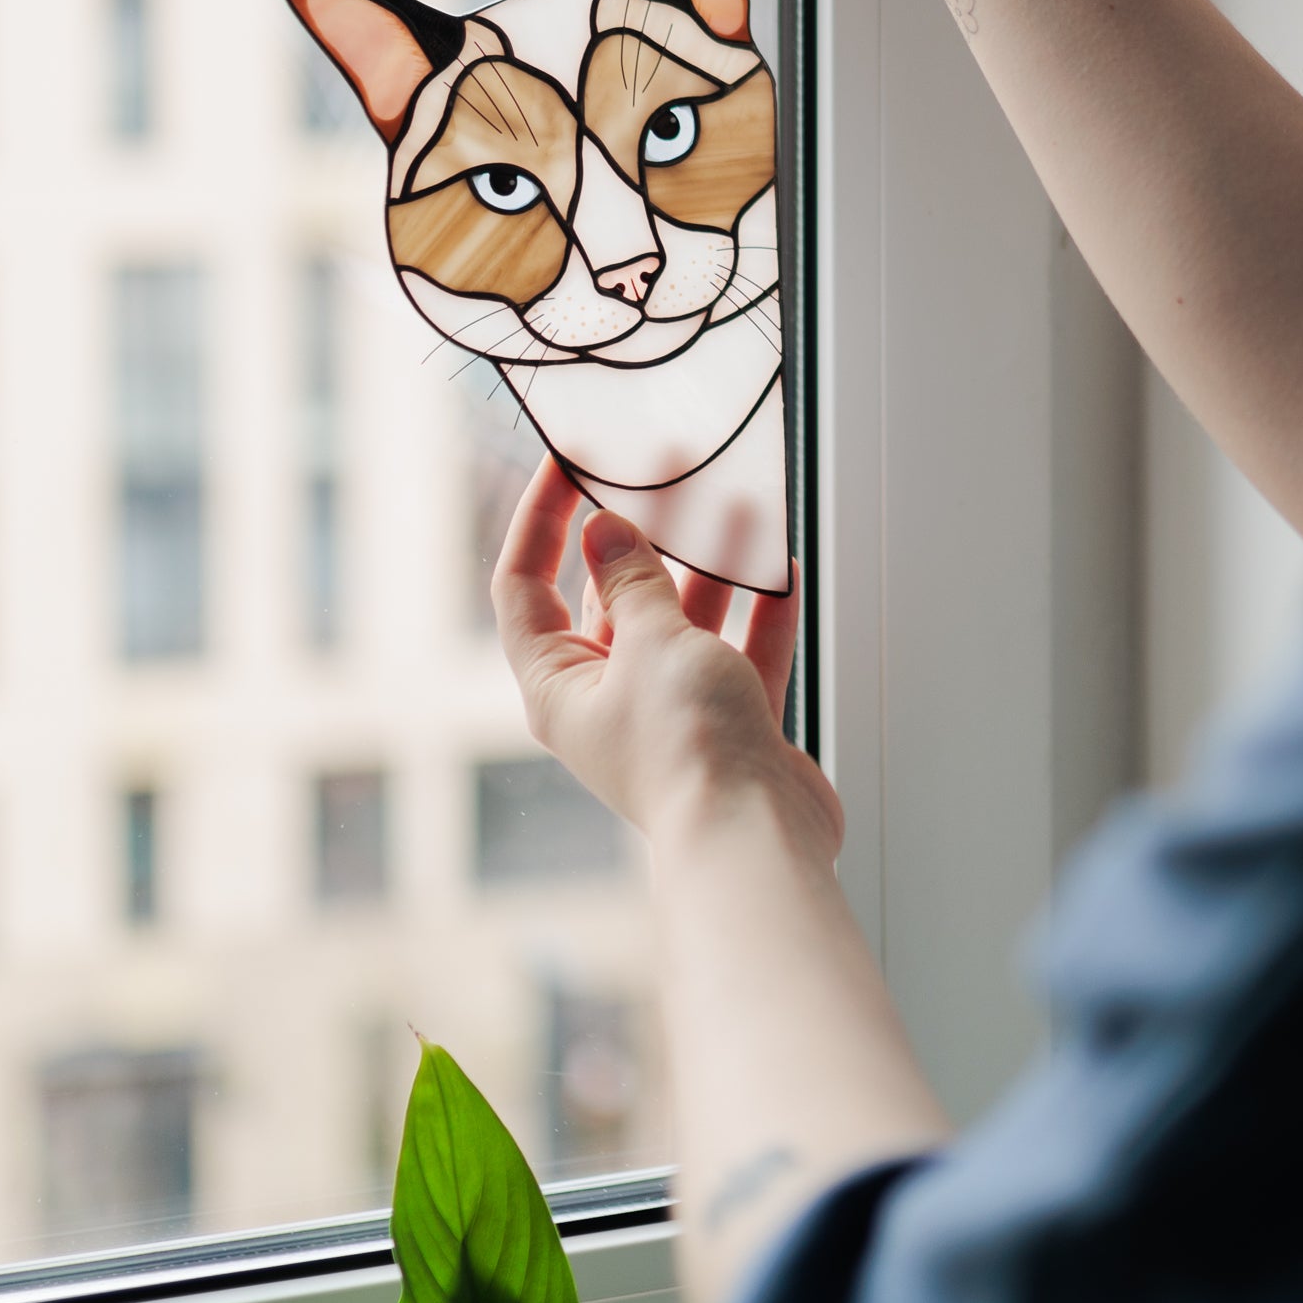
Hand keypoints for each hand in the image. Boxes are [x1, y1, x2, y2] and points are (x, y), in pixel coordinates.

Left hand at [489, 459, 836, 852]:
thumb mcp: (651, 643)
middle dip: (638, 531)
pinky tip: (779, 572)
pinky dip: (759, 614)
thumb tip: (603, 530)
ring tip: (733, 506)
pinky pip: (740, 653)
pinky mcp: (730, 725)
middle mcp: (609, 699)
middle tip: (661, 468)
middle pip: (611, 597)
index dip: (539, 521)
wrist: (757, 837)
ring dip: (707, 564)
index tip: (566, 465)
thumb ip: (632, 581)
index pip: (524, 588)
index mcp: (559, 686)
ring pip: (682, 620)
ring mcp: (671, 713)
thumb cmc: (691, 755)